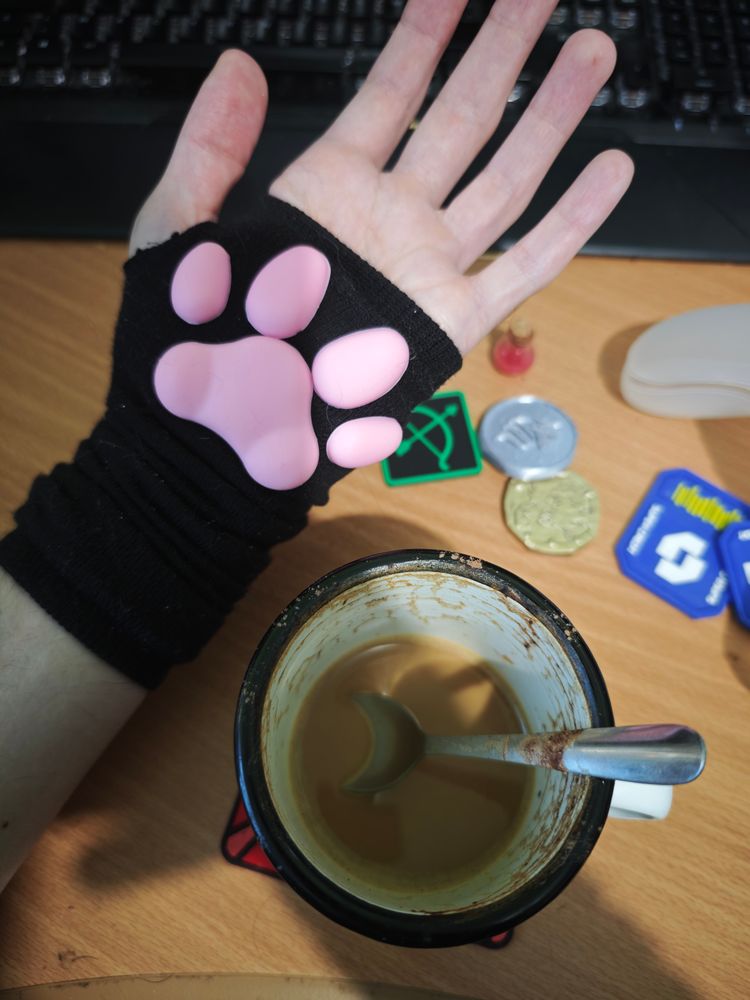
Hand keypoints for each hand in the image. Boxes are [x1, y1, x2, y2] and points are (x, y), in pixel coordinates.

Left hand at [130, 0, 632, 355]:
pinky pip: (524, 266)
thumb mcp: (180, 231)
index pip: (387, 94)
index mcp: (326, 190)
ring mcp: (427, 266)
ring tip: (593, 52)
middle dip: (505, 52)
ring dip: (550, 117)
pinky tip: (610, 171)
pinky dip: (569, 224)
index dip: (423, 35)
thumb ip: (210, 148)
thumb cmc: (194, 341)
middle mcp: (389, 218)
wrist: (227, 435)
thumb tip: (237, 64)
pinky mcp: (453, 321)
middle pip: (462, 120)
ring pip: (505, 178)